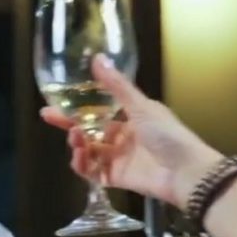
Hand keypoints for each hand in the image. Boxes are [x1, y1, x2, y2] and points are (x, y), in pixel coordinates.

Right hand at [40, 56, 222, 207]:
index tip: (55, 100)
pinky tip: (80, 156)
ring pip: (88, 150)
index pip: (97, 110)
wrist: (187, 173)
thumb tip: (98, 58)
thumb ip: (117, 86)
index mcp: (131, 118)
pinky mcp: (115, 178)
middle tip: (49, 117)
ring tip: (76, 138)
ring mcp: (118, 159)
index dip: (76, 106)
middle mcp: (122, 138)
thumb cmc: (168, 136)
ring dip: (77, 143)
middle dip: (69, 124)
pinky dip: (83, 165)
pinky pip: (92, 172)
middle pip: (88, 130)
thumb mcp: (142, 107)